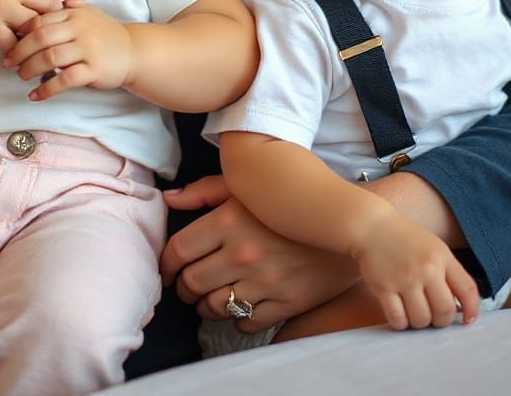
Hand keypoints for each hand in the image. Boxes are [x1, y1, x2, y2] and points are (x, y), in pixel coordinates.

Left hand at [6, 0, 135, 100]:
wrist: (133, 51)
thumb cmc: (105, 32)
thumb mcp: (88, 12)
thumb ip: (65, 7)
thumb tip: (36, 2)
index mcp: (73, 14)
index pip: (39, 20)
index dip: (20, 33)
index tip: (9, 43)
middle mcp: (79, 29)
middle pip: (40, 38)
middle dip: (19, 52)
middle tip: (8, 63)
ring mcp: (87, 49)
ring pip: (49, 58)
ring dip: (29, 69)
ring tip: (21, 76)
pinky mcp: (93, 70)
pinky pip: (64, 80)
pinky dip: (46, 89)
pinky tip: (36, 95)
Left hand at [160, 176, 360, 333]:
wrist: (344, 222)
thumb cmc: (287, 200)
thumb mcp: (245, 185)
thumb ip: (204, 191)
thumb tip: (169, 200)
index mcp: (228, 220)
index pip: (179, 251)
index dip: (166, 265)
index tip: (168, 270)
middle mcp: (243, 253)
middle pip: (192, 283)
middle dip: (184, 288)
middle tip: (188, 286)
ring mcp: (266, 281)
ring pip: (215, 307)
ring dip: (206, 305)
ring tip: (211, 296)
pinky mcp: (287, 303)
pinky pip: (246, 324)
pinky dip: (237, 320)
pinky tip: (242, 305)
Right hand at [354, 211, 480, 329]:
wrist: (372, 227)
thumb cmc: (406, 240)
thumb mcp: (434, 247)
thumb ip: (450, 273)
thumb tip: (463, 308)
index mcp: (441, 257)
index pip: (467, 290)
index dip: (472, 309)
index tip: (467, 320)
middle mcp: (425, 268)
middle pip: (445, 312)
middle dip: (441, 320)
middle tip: (434, 316)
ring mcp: (404, 278)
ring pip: (422, 320)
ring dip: (420, 322)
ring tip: (415, 312)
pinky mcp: (383, 287)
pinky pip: (398, 319)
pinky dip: (401, 323)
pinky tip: (400, 314)